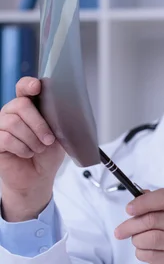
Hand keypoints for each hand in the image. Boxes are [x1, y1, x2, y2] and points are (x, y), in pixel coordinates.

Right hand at [0, 77, 64, 220]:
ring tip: (38, 149)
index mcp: (29, 109)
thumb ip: (54, 121)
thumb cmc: (47, 156)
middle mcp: (13, 114)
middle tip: (48, 139)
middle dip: (38, 123)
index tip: (36, 87)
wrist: (38, 178)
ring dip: (31, 139)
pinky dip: (21, 148)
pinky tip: (26, 153)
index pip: (24, 89)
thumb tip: (58, 110)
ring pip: (13, 122)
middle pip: (20, 104)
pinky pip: (6, 137)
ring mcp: (1, 126)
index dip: (28, 85)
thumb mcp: (58, 136)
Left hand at [114, 188, 163, 263]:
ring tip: (138, 241)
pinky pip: (150, 254)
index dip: (144, 202)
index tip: (129, 209)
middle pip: (152, 219)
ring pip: (150, 238)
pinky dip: (141, 253)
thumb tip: (137, 196)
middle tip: (120, 231)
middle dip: (130, 226)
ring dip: (137, 240)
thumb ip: (151, 203)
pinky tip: (146, 251)